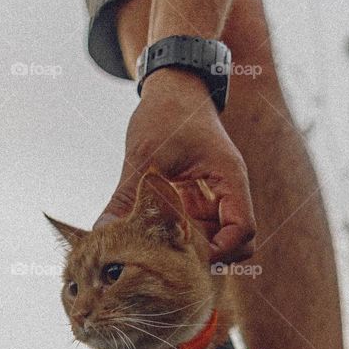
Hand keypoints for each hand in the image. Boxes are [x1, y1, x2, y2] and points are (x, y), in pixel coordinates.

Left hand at [96, 69, 255, 261]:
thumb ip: (125, 197)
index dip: (222, 250)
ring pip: (220, 240)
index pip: (244, 229)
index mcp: (230, 177)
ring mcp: (215, 198)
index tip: (188, 257)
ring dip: (198, 251)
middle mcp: (229, 192)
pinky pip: (200, 230)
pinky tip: (158, 240)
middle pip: (239, 243)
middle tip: (176, 262)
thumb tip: (104, 233)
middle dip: (213, 257)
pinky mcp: (199, 200)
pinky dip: (184, 240)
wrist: (173, 87)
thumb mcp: (143, 155)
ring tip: (165, 253)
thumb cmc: (166, 112)